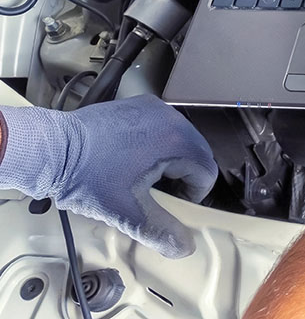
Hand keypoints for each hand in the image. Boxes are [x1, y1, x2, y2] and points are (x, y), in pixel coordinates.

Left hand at [0, 94, 217, 257]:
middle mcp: (171, 118)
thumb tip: (185, 248)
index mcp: (176, 142)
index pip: (206, 172)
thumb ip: (161, 231)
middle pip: (196, 152)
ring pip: (180, 138)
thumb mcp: (127, 212)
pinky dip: (156, 142)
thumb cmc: (88, 179)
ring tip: (143, 176)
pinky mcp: (137, 104)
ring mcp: (154, 108)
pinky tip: (132, 156)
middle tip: (157, 193)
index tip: (169, 205)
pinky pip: (161, 126)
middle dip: (183, 175)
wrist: (51, 149)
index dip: (192, 194)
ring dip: (171, 159)